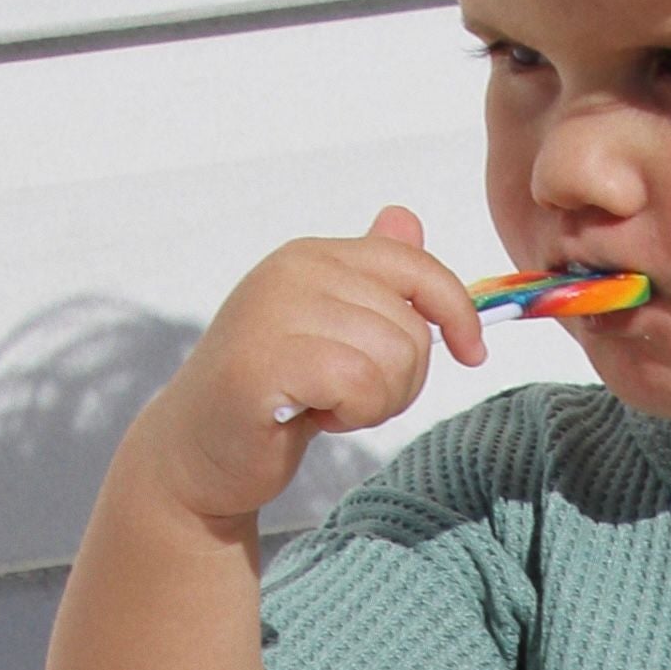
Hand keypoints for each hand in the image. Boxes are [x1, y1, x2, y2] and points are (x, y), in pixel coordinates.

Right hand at [131, 209, 485, 525]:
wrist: (199, 450)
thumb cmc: (271, 392)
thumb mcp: (328, 326)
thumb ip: (368, 278)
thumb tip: (406, 219)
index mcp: (313, 256)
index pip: (415, 266)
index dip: (457, 312)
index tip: (471, 353)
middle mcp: (293, 271)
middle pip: (411, 327)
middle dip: (400, 379)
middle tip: (349, 397)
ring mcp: (274, 312)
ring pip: (393, 357)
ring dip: (376, 402)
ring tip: (329, 405)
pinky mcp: (265, 362)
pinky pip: (360, 385)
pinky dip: (353, 415)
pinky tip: (315, 416)